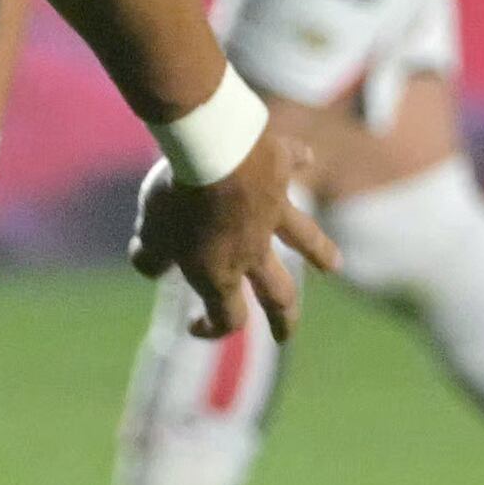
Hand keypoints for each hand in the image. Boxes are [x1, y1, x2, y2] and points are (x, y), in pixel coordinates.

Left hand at [127, 120, 337, 339]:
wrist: (213, 148)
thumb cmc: (178, 198)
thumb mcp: (152, 233)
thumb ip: (150, 258)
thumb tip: (151, 267)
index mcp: (221, 273)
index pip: (227, 318)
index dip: (212, 329)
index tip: (196, 325)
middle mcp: (254, 249)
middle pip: (278, 296)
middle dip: (284, 320)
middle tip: (286, 336)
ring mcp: (274, 211)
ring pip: (306, 240)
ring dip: (321, 253)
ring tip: (333, 266)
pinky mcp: (282, 171)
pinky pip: (295, 166)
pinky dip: (303, 161)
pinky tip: (308, 159)